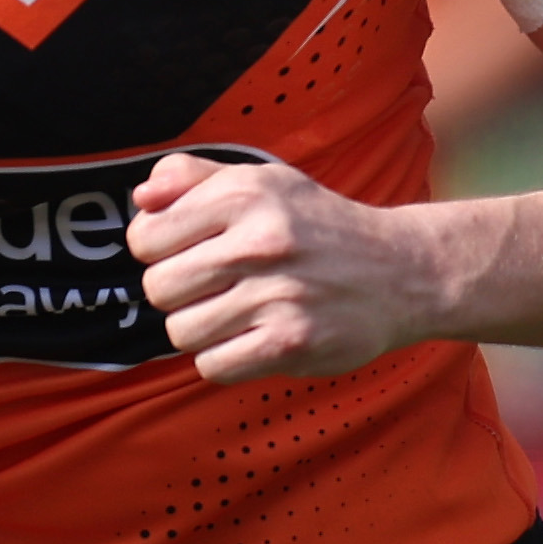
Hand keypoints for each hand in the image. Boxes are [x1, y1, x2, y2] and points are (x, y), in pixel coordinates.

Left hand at [128, 153, 454, 381]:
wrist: (400, 271)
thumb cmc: (316, 226)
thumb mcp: (263, 181)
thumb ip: (193, 178)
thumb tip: (141, 198)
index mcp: (244, 193)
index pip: (144, 238)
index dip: (158, 250)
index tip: (190, 252)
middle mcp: (260, 240)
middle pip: (158, 289)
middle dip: (179, 293)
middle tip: (217, 286)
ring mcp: (277, 294)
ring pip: (181, 332)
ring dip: (202, 329)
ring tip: (238, 312)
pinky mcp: (291, 343)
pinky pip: (213, 365)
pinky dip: (225, 358)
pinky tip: (253, 337)